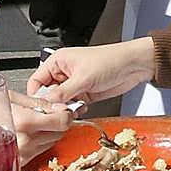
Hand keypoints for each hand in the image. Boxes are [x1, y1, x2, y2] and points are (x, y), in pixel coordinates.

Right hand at [9, 89, 74, 164]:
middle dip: (59, 121)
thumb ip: (41, 103)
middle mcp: (25, 141)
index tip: (65, 108)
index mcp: (25, 122)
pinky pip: (41, 150)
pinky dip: (41, 140)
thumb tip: (61, 106)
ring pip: (52, 141)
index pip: (62, 121)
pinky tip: (31, 131)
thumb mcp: (14, 97)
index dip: (67, 113)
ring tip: (37, 121)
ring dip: (51, 131)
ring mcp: (22, 153)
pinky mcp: (20, 161)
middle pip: (60, 132)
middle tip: (51, 112)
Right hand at [26, 38, 154, 103]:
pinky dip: (75, 110)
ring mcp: (75, 84)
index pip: (36, 81)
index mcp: (58, 61)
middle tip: (59, 110)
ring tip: (73, 108)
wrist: (133, 66)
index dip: (37, 95)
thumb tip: (47, 104)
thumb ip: (62, 93)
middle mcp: (64, 72)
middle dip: (53, 104)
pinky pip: (73, 105)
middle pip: (48, 93)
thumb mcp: (83, 78)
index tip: (42, 107)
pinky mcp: (85, 93)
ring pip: (60, 102)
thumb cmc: (111, 60)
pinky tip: (81, 109)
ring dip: (65, 108)